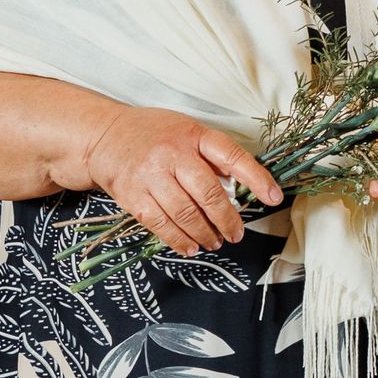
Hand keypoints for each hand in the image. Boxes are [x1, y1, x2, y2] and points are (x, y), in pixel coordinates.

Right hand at [83, 106, 282, 256]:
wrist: (104, 137)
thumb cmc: (154, 134)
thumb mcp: (186, 131)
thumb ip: (210, 156)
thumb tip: (239, 186)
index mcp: (193, 135)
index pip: (232, 156)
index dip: (256, 177)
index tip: (273, 197)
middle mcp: (172, 154)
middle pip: (209, 193)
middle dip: (227, 219)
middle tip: (236, 233)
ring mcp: (151, 176)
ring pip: (186, 213)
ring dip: (205, 233)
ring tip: (215, 241)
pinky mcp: (133, 196)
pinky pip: (161, 224)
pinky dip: (179, 240)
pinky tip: (190, 246)